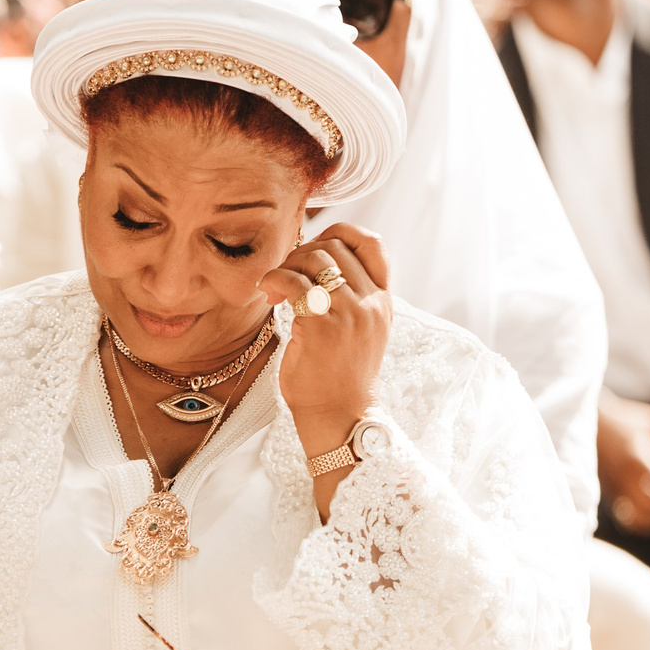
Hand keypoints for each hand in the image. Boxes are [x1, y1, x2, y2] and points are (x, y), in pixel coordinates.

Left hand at [265, 224, 391, 461]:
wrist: (340, 416)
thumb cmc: (340, 376)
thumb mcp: (360, 331)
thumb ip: (351, 297)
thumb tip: (316, 261)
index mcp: (382, 301)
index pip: (372, 243)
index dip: (340, 233)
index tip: (314, 247)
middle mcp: (371, 302)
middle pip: (335, 247)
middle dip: (303, 253)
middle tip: (285, 276)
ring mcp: (350, 313)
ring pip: (315, 259)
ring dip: (288, 265)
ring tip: (275, 288)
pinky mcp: (322, 327)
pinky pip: (293, 283)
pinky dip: (274, 279)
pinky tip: (267, 292)